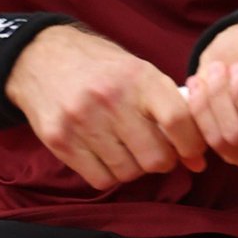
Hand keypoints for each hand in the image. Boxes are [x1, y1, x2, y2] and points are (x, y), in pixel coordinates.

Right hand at [5, 24, 206, 189]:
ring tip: (126, 148)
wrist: (41, 58)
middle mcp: (111, 98)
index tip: (194, 154)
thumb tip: (197, 154)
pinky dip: (109, 174)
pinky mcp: (61, 141)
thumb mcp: (137, 70)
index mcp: (138, 76)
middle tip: (156, 152)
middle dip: (162, 161)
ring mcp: (83, 121)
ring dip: (134, 167)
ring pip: (129, 172)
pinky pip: (100, 179)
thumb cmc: (100, 67)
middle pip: (155, 156)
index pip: (178, 120)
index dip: (192, 145)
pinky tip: (105, 154)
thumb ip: (166, 105)